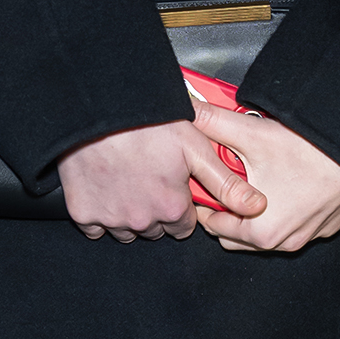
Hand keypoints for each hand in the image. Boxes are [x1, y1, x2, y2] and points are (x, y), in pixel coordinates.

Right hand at [57, 119, 267, 242]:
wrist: (98, 108)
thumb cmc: (147, 122)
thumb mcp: (195, 147)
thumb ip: (225, 183)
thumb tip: (256, 206)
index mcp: (171, 208)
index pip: (183, 227)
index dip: (179, 206)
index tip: (171, 186)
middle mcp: (141, 221)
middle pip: (154, 230)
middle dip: (155, 210)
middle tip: (149, 177)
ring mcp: (110, 219)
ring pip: (126, 230)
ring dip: (129, 213)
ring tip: (127, 179)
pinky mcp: (82, 212)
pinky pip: (95, 225)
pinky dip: (100, 211)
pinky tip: (105, 186)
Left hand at [188, 103, 339, 253]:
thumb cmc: (313, 151)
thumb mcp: (252, 133)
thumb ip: (211, 123)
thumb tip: (184, 110)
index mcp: (260, 232)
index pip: (213, 226)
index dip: (203, 199)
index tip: (203, 180)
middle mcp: (284, 242)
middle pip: (237, 233)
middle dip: (226, 208)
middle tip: (225, 177)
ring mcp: (308, 236)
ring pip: (266, 231)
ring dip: (254, 210)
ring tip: (254, 176)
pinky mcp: (326, 226)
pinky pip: (294, 225)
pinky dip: (283, 209)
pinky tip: (283, 181)